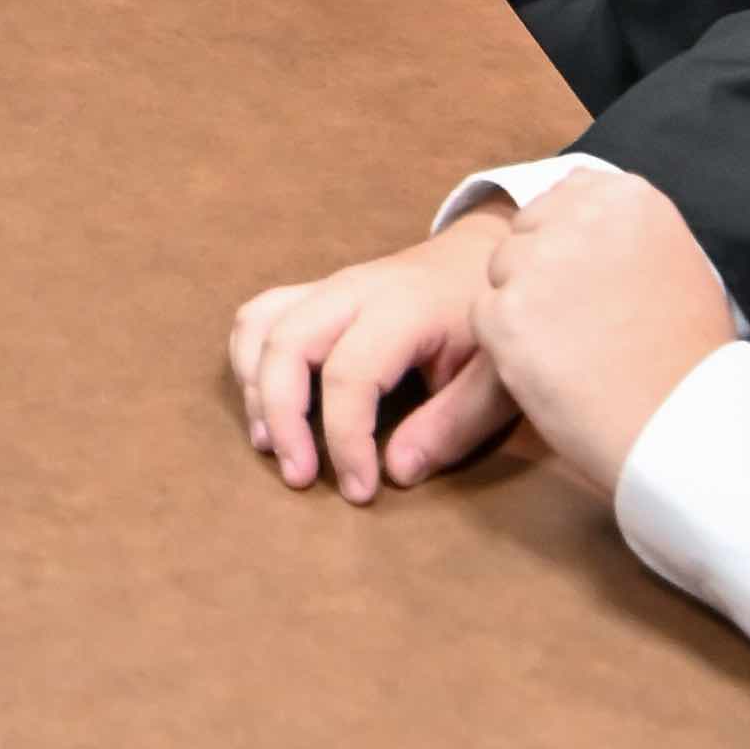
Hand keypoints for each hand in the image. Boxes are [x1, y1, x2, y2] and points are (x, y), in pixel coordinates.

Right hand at [231, 219, 513, 501]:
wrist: (483, 258)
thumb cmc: (492, 322)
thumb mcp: (499, 376)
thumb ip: (455, 424)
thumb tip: (398, 471)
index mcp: (403, 307)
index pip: (350, 375)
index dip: (346, 440)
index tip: (361, 490)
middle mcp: (354, 290)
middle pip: (286, 344)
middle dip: (281, 416)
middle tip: (299, 476)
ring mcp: (328, 287)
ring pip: (259, 324)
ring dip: (254, 388)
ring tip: (270, 444)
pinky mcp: (315, 294)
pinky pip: (260, 316)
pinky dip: (250, 362)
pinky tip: (267, 406)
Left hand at [472, 173, 738, 494]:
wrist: (680, 418)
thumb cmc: (685, 352)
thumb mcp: (672, 260)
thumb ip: (621, 232)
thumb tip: (582, 224)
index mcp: (625, 196)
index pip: (564, 197)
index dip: (567, 242)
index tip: (588, 280)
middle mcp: (578, 215)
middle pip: (527, 232)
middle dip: (540, 271)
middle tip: (580, 321)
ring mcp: (538, 261)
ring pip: (501, 273)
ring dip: (523, 308)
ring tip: (574, 348)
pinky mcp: (505, 310)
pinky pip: (486, 316)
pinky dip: (509, 346)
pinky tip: (555, 368)